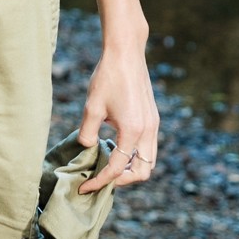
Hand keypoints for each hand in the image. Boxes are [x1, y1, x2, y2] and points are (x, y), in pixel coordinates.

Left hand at [77, 44, 159, 192]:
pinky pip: (148, 147)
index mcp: (133, 130)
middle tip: (101, 177)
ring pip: (149, 160)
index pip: (116, 168)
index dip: (99, 181)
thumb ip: (87, 134)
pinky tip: (116, 145)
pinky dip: (135, 154)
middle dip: (122, 180)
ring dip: (130, 168)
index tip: (84, 187)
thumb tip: (86, 149)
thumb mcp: (92, 107)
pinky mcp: (153, 117)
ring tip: (108, 163)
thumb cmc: (108, 76)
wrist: (126, 52)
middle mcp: (148, 130)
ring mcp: (153, 124)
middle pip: (142, 172)